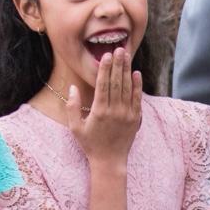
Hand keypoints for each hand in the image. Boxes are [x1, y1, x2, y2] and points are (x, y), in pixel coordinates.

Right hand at [67, 47, 141, 165]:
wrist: (110, 161)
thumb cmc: (90, 144)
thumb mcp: (75, 127)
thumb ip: (72, 107)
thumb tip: (73, 87)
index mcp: (99, 111)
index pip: (103, 84)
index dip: (105, 68)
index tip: (106, 55)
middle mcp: (115, 111)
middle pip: (116, 82)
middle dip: (118, 64)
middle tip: (119, 48)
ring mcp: (127, 115)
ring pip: (127, 88)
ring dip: (127, 70)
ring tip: (126, 55)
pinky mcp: (135, 119)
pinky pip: (137, 99)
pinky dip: (137, 86)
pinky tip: (136, 73)